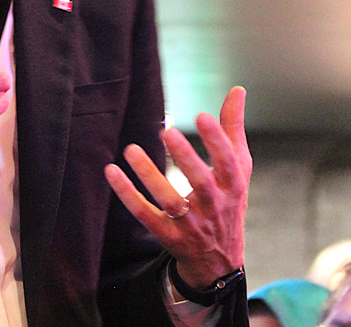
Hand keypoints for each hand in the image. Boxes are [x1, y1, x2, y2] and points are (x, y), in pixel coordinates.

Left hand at [105, 86, 250, 288]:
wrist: (219, 260)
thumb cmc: (227, 201)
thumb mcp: (238, 169)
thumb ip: (233, 129)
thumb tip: (238, 90)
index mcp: (232, 187)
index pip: (228, 163)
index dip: (217, 141)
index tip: (202, 115)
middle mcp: (214, 206)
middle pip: (202, 183)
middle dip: (186, 158)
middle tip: (166, 130)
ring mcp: (191, 224)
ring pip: (169, 201)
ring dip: (149, 176)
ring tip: (130, 149)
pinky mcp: (168, 236)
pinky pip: (145, 215)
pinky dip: (128, 195)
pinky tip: (111, 171)